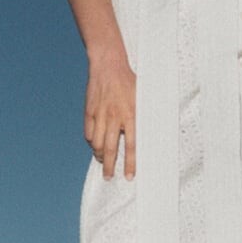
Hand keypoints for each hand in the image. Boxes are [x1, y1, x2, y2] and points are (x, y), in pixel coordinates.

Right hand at [84, 48, 136, 177]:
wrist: (108, 65)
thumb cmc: (129, 81)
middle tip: (109, 177)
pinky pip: (88, 132)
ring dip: (98, 155)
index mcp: (130, 115)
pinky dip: (91, 141)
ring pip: (96, 143)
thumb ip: (145, 116)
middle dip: (109, 166)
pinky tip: (94, 144)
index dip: (130, 163)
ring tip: (101, 161)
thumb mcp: (143, 97)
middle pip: (109, 148)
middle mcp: (114, 117)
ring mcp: (100, 114)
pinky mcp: (89, 111)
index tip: (129, 176)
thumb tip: (153, 133)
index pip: (130, 145)